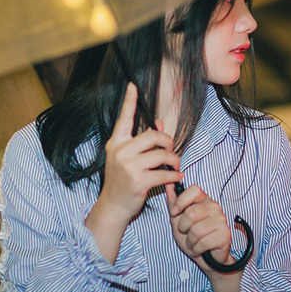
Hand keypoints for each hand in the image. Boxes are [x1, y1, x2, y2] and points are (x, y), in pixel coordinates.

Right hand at [92, 83, 183, 224]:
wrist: (113, 205)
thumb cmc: (122, 179)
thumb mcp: (127, 158)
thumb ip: (142, 141)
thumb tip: (159, 124)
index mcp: (116, 142)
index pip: (124, 118)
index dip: (129, 101)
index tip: (133, 85)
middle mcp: (120, 151)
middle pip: (153, 136)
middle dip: (168, 142)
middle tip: (171, 149)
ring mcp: (128, 166)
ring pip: (162, 154)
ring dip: (174, 159)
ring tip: (175, 164)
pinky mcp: (139, 181)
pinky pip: (165, 173)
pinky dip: (174, 175)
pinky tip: (176, 176)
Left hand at [166, 183, 233, 274]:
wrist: (206, 257)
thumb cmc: (193, 237)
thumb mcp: (178, 219)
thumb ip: (173, 202)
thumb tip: (168, 184)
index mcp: (203, 200)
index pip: (194, 190)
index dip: (181, 201)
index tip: (175, 212)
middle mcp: (214, 207)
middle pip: (191, 213)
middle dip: (183, 227)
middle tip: (186, 233)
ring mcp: (221, 220)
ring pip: (196, 230)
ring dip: (190, 241)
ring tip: (194, 242)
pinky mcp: (225, 234)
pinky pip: (203, 242)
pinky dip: (197, 249)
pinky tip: (200, 249)